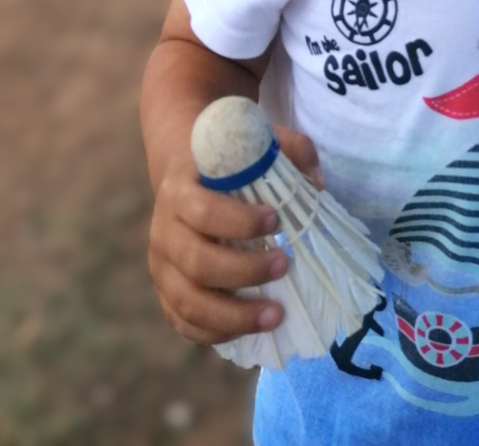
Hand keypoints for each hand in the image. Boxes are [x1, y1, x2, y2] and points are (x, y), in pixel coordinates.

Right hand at [148, 124, 321, 344]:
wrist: (184, 174)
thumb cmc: (227, 164)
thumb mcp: (253, 144)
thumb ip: (290, 149)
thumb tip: (317, 183)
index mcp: (179, 190)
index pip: (202, 211)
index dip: (238, 221)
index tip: (276, 221)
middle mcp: (163, 230)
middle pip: (197, 262)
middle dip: (244, 271)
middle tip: (285, 265)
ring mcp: (161, 265)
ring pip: (188, 302)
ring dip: (234, 315)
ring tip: (277, 315)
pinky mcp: (165, 291)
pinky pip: (183, 321)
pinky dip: (215, 333)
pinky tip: (250, 331)